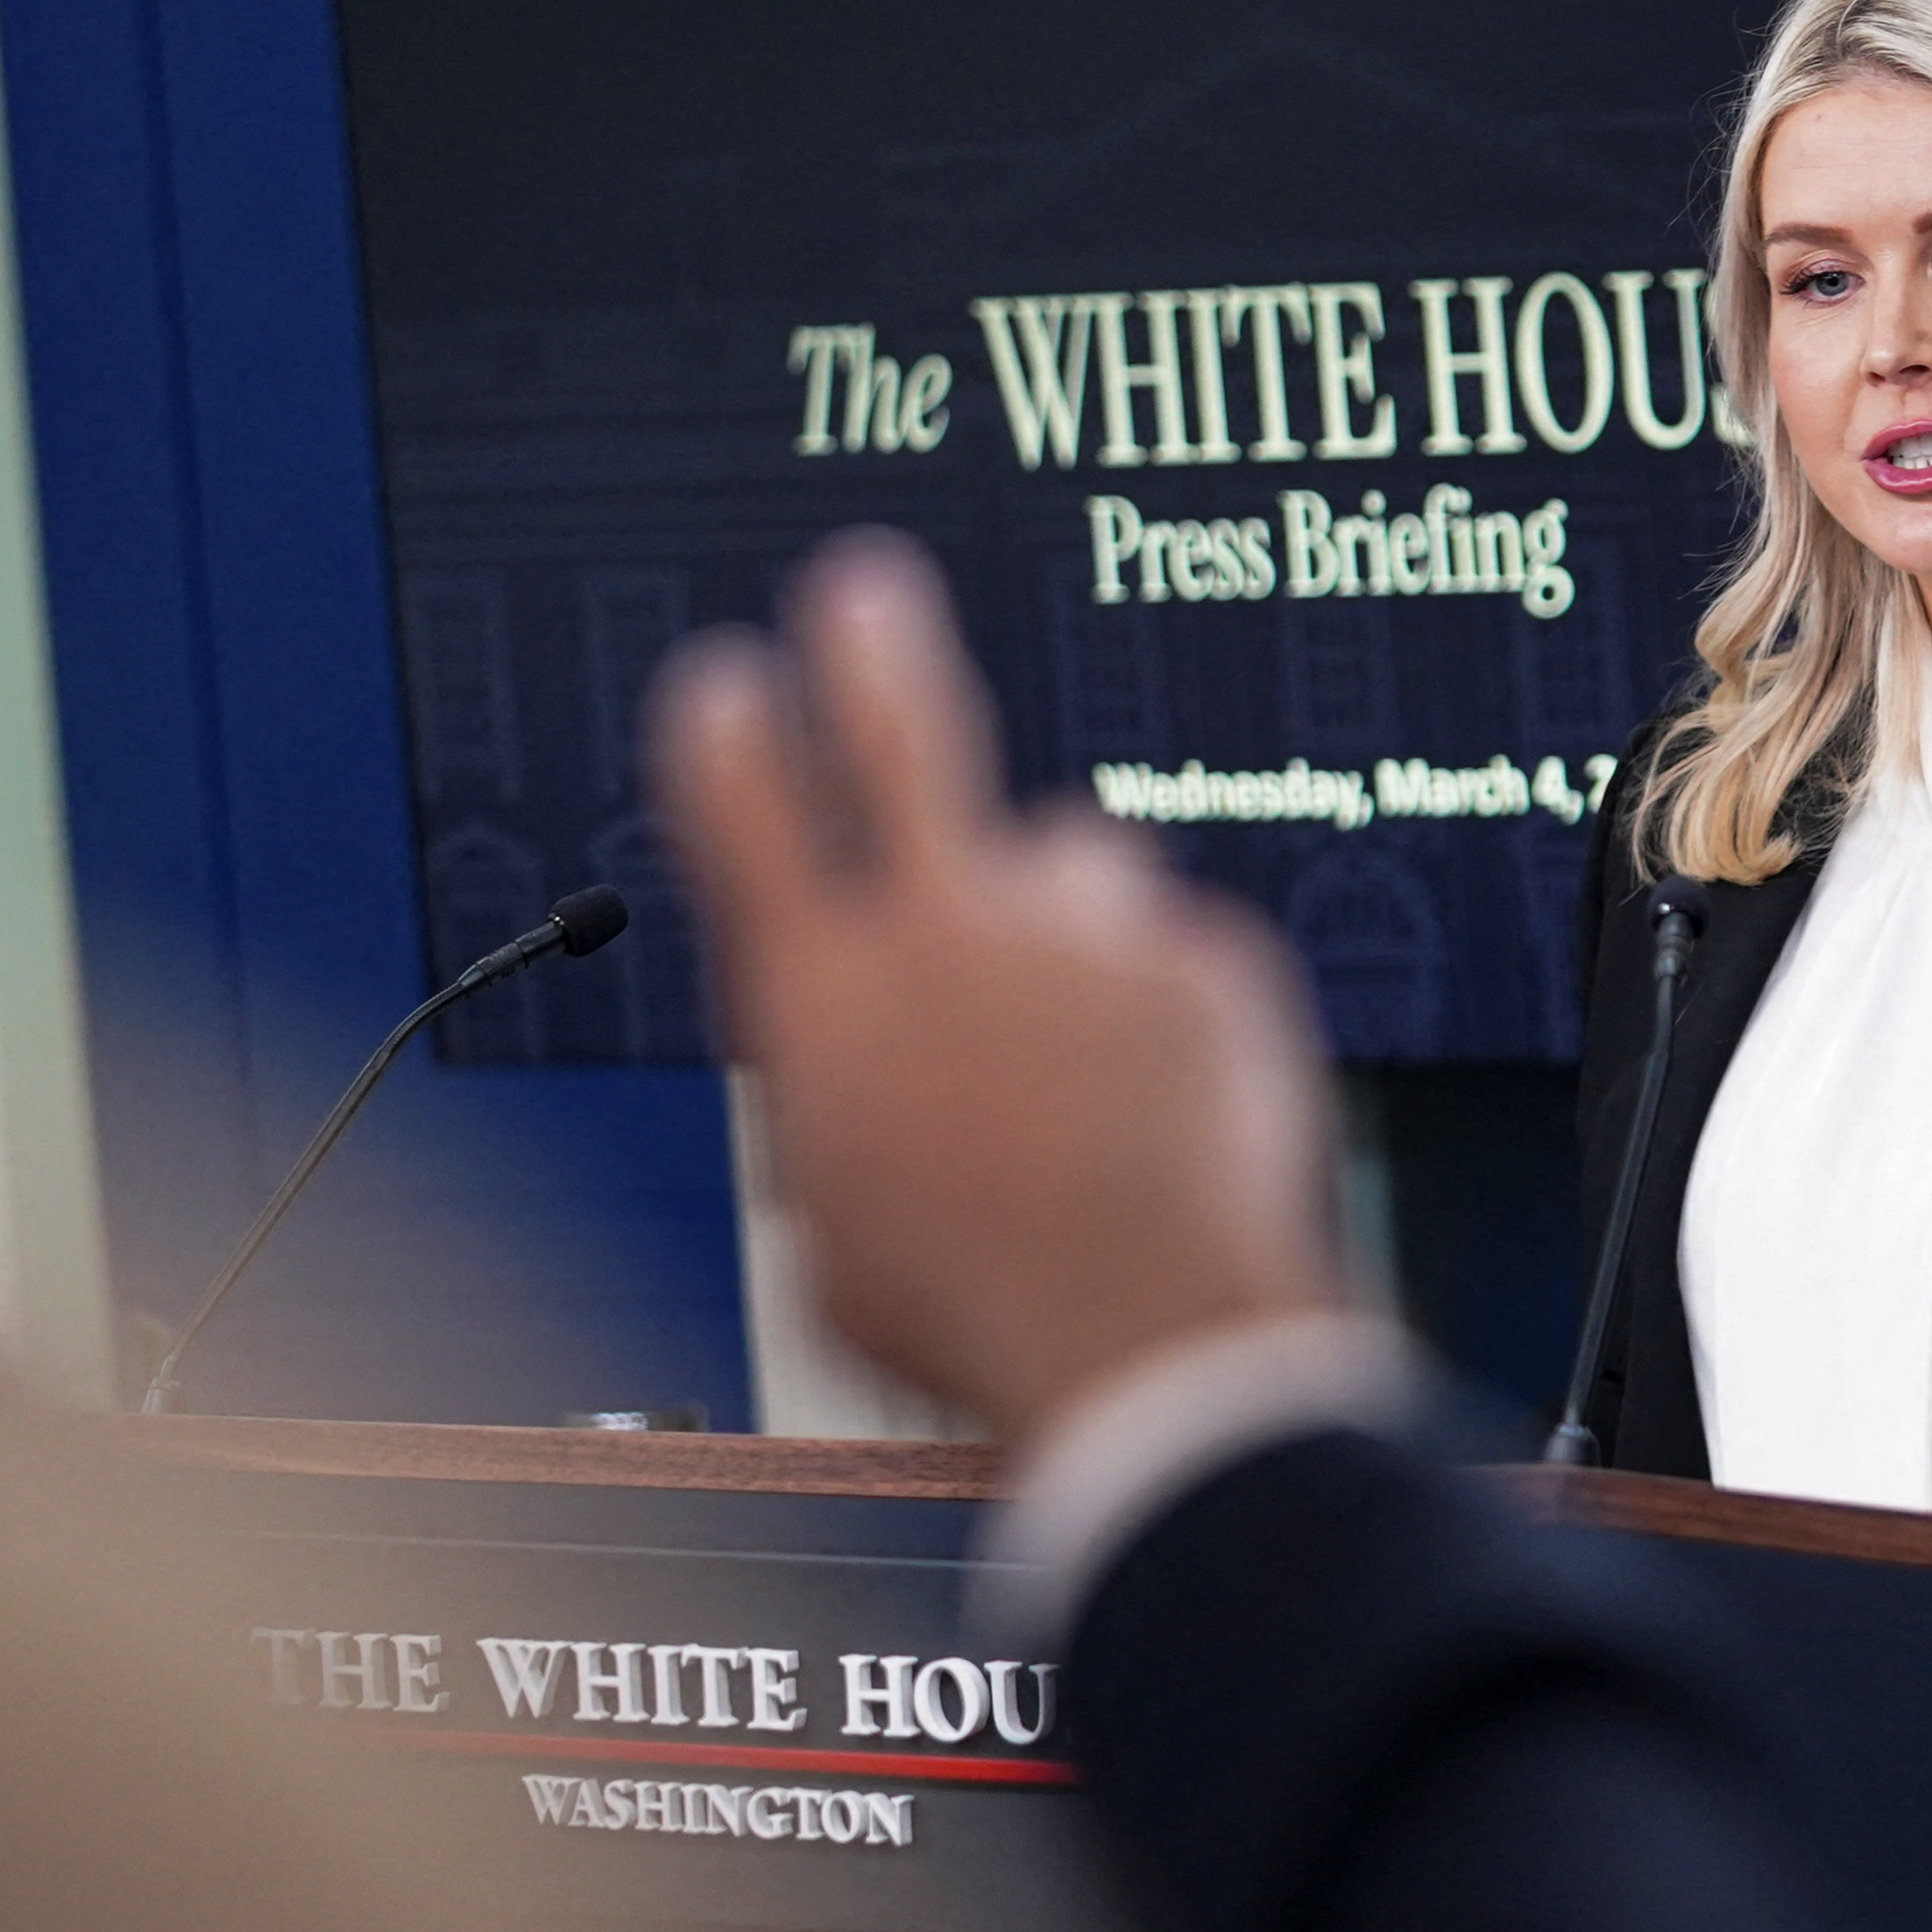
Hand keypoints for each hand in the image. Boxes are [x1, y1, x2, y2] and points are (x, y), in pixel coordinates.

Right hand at [650, 533, 1342, 1438]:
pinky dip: (1176, 1022)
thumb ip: (847, 1109)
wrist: (1148, 1339)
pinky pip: (1182, 963)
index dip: (726, 735)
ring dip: (1078, 943)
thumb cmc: (973, 1314)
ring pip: (1080, 875)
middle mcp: (950, 927)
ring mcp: (1089, 929)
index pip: (744, 811)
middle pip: (906, 730)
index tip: (722, 681)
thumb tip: (871, 1090)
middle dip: (873, 649)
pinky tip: (1174, 1115)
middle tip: (863, 591)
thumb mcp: (840, 1225)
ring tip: (1093, 1075)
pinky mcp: (1210, 959)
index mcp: (823, 995)